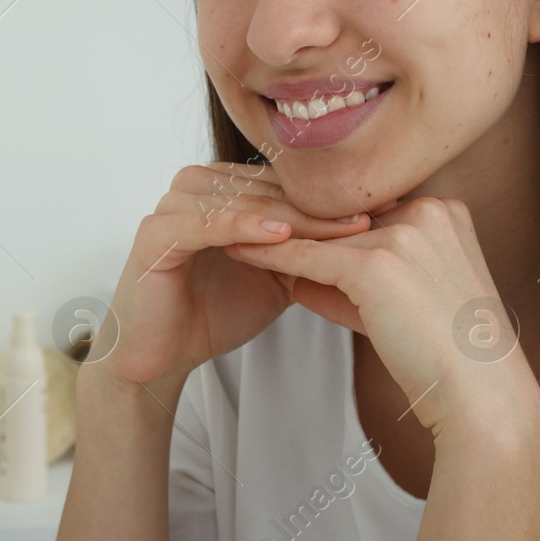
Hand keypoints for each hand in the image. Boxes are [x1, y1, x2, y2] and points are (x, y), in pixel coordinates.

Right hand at [93, 162, 372, 393]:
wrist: (162, 355)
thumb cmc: (215, 312)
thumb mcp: (275, 274)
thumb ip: (306, 247)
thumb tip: (370, 230)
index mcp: (222, 187)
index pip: (284, 184)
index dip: (332, 198)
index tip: (384, 208)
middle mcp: (196, 186)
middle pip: (268, 190)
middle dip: (320, 207)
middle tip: (370, 215)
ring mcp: (172, 206)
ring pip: (243, 203)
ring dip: (291, 216)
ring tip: (338, 229)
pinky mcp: (155, 233)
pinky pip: (205, 223)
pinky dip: (243, 227)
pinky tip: (280, 236)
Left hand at [223, 196, 539, 433]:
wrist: (481, 395)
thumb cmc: (448, 358)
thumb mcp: (405, 301)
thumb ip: (360, 277)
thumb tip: (301, 273)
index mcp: (446, 211)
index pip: (369, 212)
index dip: (326, 226)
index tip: (283, 223)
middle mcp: (428, 210)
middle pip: (343, 218)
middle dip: (297, 228)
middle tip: (245, 223)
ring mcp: (404, 234)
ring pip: (321, 233)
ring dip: (276, 237)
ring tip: (231, 234)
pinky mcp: (377, 264)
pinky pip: (307, 256)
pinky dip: (271, 256)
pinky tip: (240, 253)